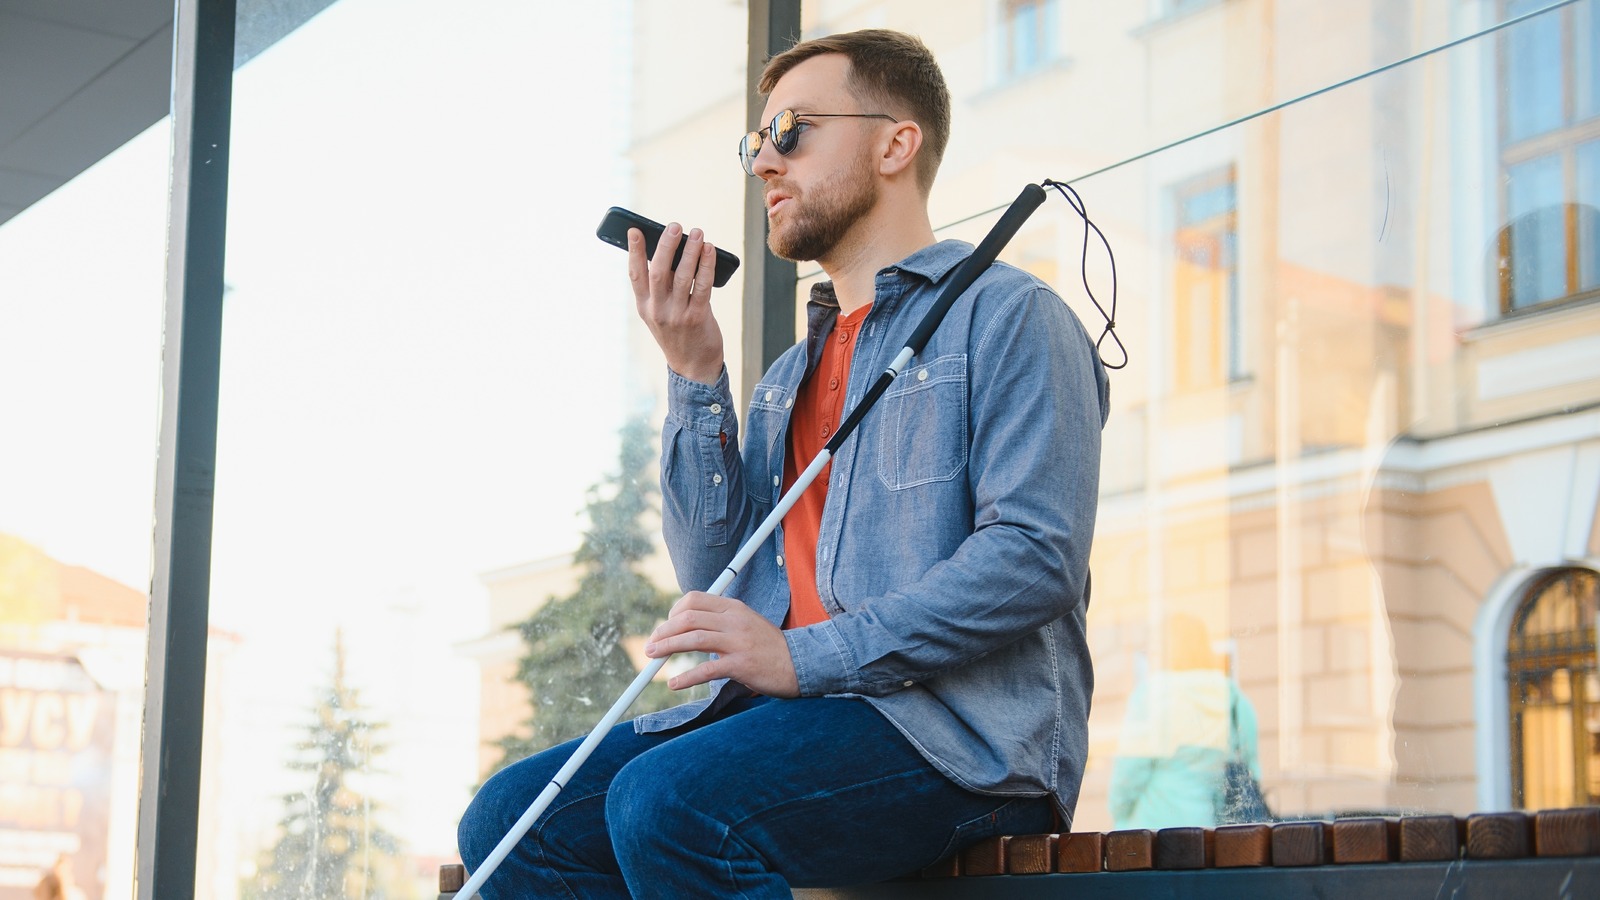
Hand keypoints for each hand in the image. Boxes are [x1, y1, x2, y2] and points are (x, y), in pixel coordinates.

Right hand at [629, 223, 724, 383]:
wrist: (693, 367)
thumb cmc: (679, 333)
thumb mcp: (661, 314)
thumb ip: (663, 289)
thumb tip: (677, 251)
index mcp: (644, 307)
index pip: (635, 275)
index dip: (634, 251)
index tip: (635, 230)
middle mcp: (657, 310)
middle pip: (659, 272)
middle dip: (666, 246)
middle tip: (675, 226)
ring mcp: (677, 315)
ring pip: (682, 276)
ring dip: (691, 251)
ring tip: (698, 233)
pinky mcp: (697, 318)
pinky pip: (703, 287)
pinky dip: (707, 266)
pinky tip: (710, 251)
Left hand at [644, 592, 799, 697]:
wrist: (799, 663)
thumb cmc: (768, 647)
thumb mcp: (746, 623)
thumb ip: (721, 620)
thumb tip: (688, 624)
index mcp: (733, 607)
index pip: (693, 600)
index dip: (673, 613)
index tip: (665, 627)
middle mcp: (734, 620)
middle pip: (688, 618)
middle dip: (663, 632)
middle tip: (650, 646)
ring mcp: (738, 642)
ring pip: (693, 638)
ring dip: (667, 648)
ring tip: (652, 658)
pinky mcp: (741, 665)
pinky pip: (707, 669)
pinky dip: (686, 677)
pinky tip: (673, 683)